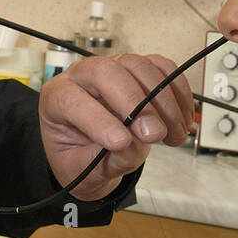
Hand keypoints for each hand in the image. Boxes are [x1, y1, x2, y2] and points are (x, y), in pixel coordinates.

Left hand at [38, 54, 194, 201]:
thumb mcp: (82, 171)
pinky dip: (177, 92)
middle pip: (107, 72)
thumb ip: (104, 161)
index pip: (72, 100)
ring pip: (139, 66)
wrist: (89, 151)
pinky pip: (162, 68)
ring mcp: (111, 67)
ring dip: (163, 101)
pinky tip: (182, 119)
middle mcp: (82, 76)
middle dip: (136, 103)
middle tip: (153, 135)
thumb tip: (133, 144)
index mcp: (56, 98)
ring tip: (172, 135)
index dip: (98, 120)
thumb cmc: (79, 157)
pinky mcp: (137, 70)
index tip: (120, 143)